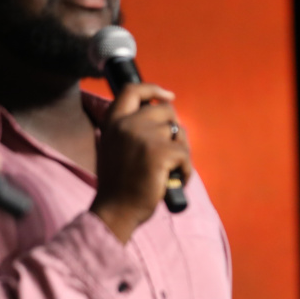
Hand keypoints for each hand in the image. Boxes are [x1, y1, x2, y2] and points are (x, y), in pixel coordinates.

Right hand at [90, 82, 191, 242]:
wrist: (116, 210)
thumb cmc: (120, 184)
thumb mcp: (115, 146)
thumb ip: (131, 128)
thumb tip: (164, 116)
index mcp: (113, 122)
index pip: (133, 89)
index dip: (153, 89)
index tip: (168, 95)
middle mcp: (127, 124)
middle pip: (166, 110)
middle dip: (174, 129)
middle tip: (171, 152)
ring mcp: (143, 136)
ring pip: (179, 133)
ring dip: (181, 152)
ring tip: (168, 170)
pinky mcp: (160, 152)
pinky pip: (185, 155)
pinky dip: (185, 170)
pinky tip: (172, 181)